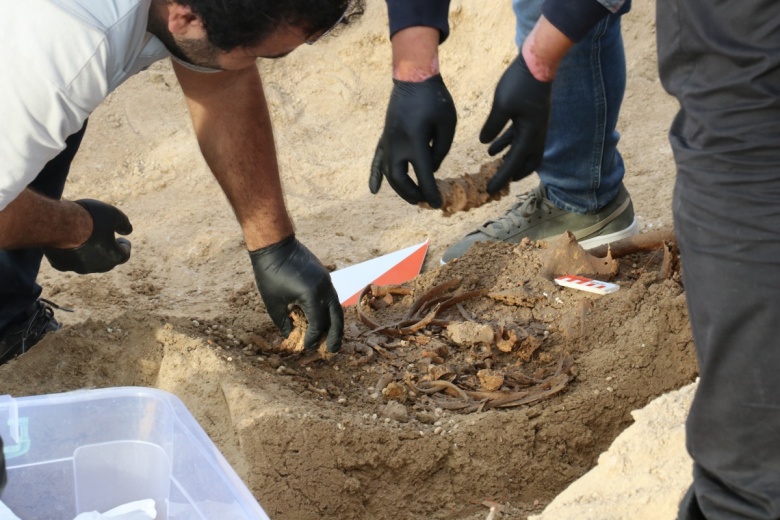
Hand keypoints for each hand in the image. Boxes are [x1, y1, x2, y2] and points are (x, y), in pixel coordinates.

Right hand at [43, 199, 131, 273]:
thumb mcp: (112, 214)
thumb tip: (128, 231)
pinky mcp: (61, 265)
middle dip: (109, 253)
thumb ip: (123, 223)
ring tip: (89, 243)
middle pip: (107, 263)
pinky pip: (69, 262)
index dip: (125, 246)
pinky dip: (72, 255)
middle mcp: (97, 266)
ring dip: (91, 255)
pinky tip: (71, 246)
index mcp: (113, 256)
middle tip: (108, 243)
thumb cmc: (89, 218)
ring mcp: (78, 267)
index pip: (124, 254)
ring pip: (88, 264)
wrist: (58, 224)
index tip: (123, 240)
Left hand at [249, 235, 342, 351]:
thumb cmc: (270, 274)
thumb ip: (283, 322)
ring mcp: (327, 281)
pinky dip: (330, 310)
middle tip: (333, 350)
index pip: (317, 324)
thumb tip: (290, 335)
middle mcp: (324, 289)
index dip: (312, 338)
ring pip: (336, 307)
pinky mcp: (325, 276)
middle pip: (335, 317)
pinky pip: (331, 297)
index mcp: (311, 296)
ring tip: (333, 337)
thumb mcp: (273, 303)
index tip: (307, 347)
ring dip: (335, 323)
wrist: (276, 245)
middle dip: (335, 335)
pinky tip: (325, 318)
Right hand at [369, 74, 456, 207]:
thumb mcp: (448, 125)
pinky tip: (374, 190)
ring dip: (399, 189)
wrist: (414, 78)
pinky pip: (378, 160)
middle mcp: (398, 144)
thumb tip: (432, 170)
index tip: (438, 204)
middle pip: (400, 180)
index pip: (424, 175)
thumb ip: (441, 151)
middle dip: (412, 194)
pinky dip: (376, 176)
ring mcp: (388, 141)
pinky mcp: (385, 137)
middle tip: (425, 202)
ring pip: (388, 173)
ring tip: (412, 197)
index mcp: (416, 141)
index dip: (431, 192)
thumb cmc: (436, 100)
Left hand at [480, 54, 551, 193]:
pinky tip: (492, 148)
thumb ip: (493, 127)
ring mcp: (537, 126)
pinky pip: (521, 138)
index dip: (501, 178)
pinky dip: (508, 145)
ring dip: (511, 161)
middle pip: (527, 163)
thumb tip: (484, 144)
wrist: (538, 62)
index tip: (489, 190)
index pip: (513, 164)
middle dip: (512, 174)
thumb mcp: (501, 106)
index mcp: (530, 135)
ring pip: (526, 152)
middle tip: (497, 184)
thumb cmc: (520, 83)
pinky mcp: (533, 118)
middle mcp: (537, 134)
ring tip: (494, 168)